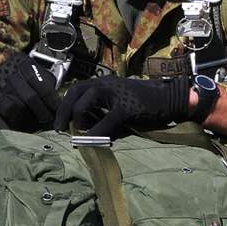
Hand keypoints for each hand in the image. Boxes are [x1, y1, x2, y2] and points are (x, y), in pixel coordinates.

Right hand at [0, 51, 59, 130]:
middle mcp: (11, 70)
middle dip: (43, 111)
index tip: (58, 110)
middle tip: (48, 119)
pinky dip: (17, 117)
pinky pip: (8, 109)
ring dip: (31, 116)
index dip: (52, 99)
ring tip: (35, 121)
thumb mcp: (31, 75)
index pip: (43, 82)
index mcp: (24, 62)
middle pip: (32, 96)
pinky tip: (21, 121)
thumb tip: (59, 103)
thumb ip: (45, 84)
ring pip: (21, 104)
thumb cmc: (16, 81)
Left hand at [53, 75, 189, 136]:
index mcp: (102, 83)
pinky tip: (96, 142)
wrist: (167, 98)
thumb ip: (101, 112)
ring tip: (78, 134)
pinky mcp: (125, 108)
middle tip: (60, 129)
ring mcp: (114, 94)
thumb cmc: (143, 103)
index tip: (59, 122)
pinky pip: (105, 121)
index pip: (74, 90)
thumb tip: (84, 130)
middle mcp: (104, 84)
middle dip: (63, 112)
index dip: (63, 106)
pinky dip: (97, 133)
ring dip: (78, 122)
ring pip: (84, 105)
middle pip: (74, 94)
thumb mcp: (117, 104)